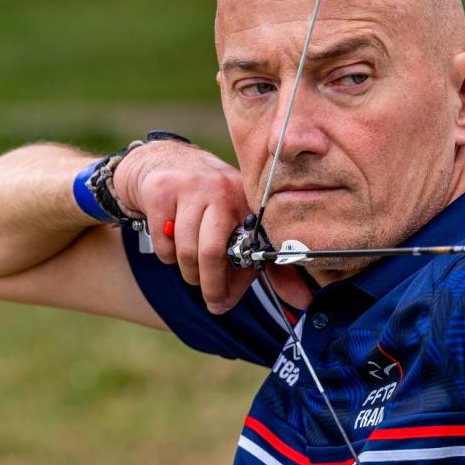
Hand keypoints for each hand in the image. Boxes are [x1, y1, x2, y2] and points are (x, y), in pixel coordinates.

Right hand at [114, 141, 311, 312]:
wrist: (167, 162)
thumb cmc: (212, 204)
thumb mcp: (242, 225)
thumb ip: (271, 264)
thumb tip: (302, 299)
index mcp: (249, 200)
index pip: (254, 249)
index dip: (240, 282)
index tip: (227, 302)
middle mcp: (224, 189)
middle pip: (213, 253)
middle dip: (210, 286)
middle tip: (210, 299)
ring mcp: (191, 187)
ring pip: (186, 252)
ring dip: (188, 272)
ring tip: (192, 268)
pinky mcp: (162, 191)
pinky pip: (164, 243)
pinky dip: (167, 255)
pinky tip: (173, 242)